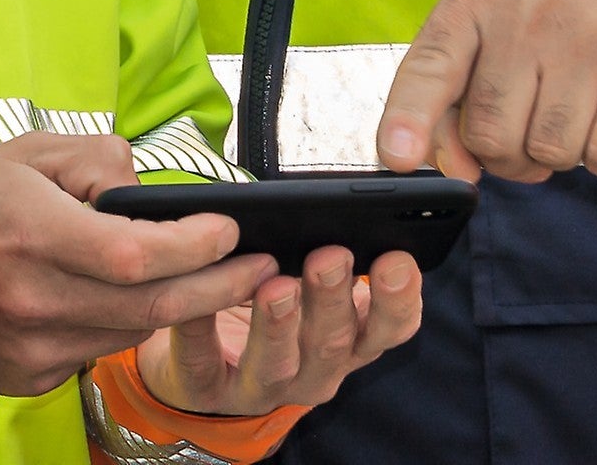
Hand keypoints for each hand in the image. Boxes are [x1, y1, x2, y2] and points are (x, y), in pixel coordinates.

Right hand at [0, 133, 276, 394]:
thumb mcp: (34, 153)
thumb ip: (102, 162)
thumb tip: (150, 192)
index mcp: (33, 233)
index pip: (136, 254)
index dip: (194, 244)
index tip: (230, 228)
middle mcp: (33, 297)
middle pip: (151, 307)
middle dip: (221, 287)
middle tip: (264, 267)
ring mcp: (31, 343)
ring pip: (132, 332)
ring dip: (181, 308)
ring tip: (218, 278)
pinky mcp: (30, 373)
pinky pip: (99, 350)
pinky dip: (129, 325)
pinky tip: (144, 300)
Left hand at [138, 244, 427, 417]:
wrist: (207, 366)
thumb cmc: (272, 306)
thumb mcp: (316, 285)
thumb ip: (333, 254)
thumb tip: (341, 205)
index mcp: (351, 341)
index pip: (391, 328)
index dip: (398, 299)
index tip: (396, 259)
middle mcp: (315, 372)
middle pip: (334, 343)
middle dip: (332, 298)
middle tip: (329, 256)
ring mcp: (262, 388)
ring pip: (276, 365)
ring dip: (278, 325)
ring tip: (274, 287)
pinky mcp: (208, 392)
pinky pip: (201, 364)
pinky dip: (199, 331)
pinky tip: (197, 304)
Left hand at [374, 0, 596, 181]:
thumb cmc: (552, 34)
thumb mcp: (487, 48)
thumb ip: (450, 110)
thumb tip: (455, 170)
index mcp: (478, 1)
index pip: (430, 67)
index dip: (409, 119)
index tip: (398, 158)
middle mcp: (532, 8)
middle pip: (491, 135)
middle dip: (510, 155)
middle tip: (532, 126)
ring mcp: (594, 32)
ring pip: (551, 152)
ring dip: (560, 156)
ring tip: (574, 114)